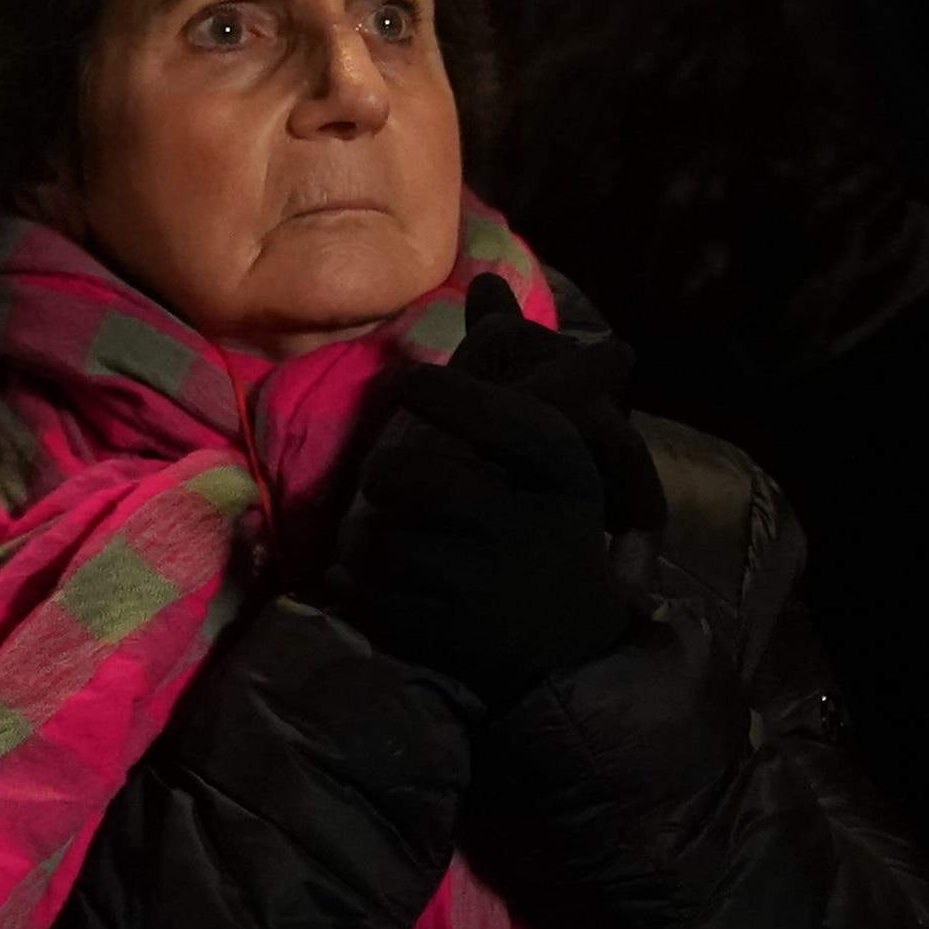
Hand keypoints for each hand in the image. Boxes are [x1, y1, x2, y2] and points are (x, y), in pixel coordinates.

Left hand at [326, 286, 653, 698]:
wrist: (569, 648)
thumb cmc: (548, 523)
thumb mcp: (546, 444)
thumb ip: (511, 360)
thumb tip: (486, 281)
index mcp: (560, 466)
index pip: (477, 406)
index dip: (440, 392)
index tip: (414, 385)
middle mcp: (525, 524)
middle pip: (403, 477)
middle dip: (383, 479)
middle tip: (391, 485)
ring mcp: (485, 584)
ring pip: (373, 538)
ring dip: (364, 538)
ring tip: (384, 540)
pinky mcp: (447, 636)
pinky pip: (365, 594)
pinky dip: (359, 589)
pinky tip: (380, 586)